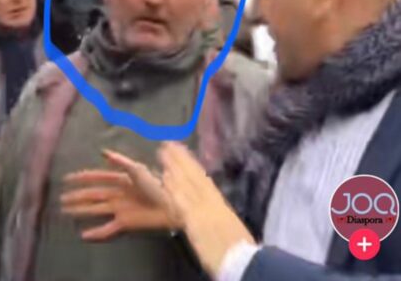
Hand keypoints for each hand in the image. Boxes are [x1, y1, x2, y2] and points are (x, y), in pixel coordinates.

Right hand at [61, 150, 180, 240]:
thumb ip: (120, 161)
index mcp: (121, 179)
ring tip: (66, 212)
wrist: (171, 204)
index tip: (68, 179)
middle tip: (61, 198)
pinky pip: (107, 228)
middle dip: (78, 196)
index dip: (83, 178)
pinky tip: (84, 235)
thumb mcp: (137, 169)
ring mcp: (120, 209)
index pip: (97, 177)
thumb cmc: (156, 184)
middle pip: (93, 194)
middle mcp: (118, 194)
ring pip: (96, 209)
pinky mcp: (125, 223)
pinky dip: (96, 232)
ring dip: (81, 211)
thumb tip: (103, 152)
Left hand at [159, 142, 255, 276]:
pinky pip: (181, 200)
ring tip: (162, 153)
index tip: (181, 151)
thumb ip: (216, 215)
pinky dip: (173, 188)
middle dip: (179, 160)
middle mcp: (210, 202)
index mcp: (220, 204)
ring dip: (173, 167)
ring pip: (186, 183)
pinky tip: (164, 178)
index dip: (191, 164)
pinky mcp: (194, 219)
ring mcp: (202, 208)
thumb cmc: (238, 248)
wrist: (242, 261)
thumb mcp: (229, 226)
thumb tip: (210, 208)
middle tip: (166, 144)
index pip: (203, 179)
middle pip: (193, 176)